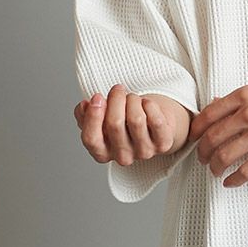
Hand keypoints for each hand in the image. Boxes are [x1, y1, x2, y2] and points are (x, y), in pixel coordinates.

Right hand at [74, 84, 193, 165]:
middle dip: (115, 99)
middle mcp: (122, 157)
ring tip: (132, 97)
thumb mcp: (101, 118)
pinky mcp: (163, 144)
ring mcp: (144, 152)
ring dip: (133, 100)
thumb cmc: (124, 120)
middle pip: (114, 124)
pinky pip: (155, 120)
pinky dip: (150, 105)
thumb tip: (85, 105)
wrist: (154, 125)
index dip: (93, 116)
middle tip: (118, 89)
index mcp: (102, 153)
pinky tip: (146, 104)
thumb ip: (86, 114)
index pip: (91, 138)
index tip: (97, 96)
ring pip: (136, 120)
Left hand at [188, 79, 247, 186]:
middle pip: (212, 138)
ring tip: (215, 171)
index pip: (208, 115)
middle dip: (202, 152)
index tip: (194, 138)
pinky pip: (246, 170)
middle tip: (202, 158)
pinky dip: (234, 179)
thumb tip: (215, 103)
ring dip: (215, 167)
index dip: (196, 130)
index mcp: (244, 96)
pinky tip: (230, 182)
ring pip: (224, 156)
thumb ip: (239, 98)